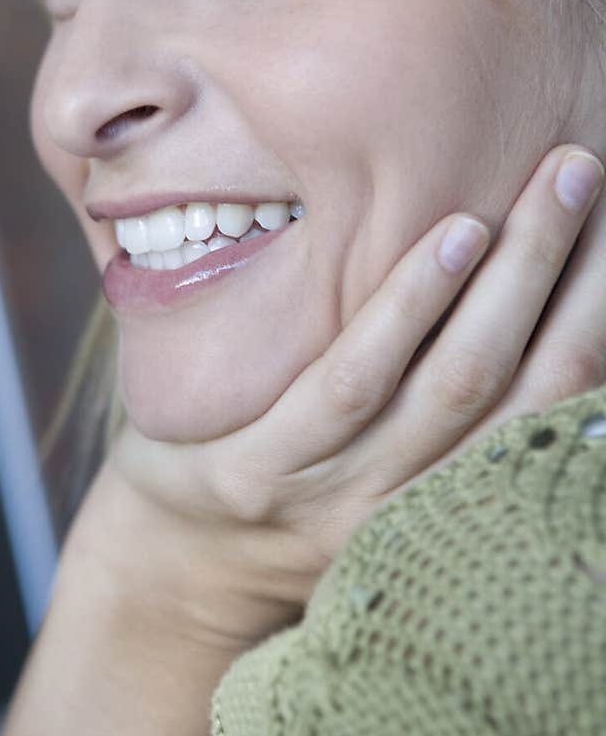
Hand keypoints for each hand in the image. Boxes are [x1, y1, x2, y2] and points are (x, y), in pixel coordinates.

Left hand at [100, 142, 605, 642]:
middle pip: (529, 384)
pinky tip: (452, 234)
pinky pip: (354, 382)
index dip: (598, 315)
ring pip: (457, 379)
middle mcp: (419, 504)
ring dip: (515, 277)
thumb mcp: (382, 461)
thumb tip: (517, 295)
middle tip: (588, 169)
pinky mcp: (264, 471)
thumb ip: (445, 403)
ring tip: (551, 185)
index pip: (558, 402)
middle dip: (574, 277)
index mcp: (456, 496)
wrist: (173, 566)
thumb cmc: (295, 488)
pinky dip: (411, 307)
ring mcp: (343, 493)